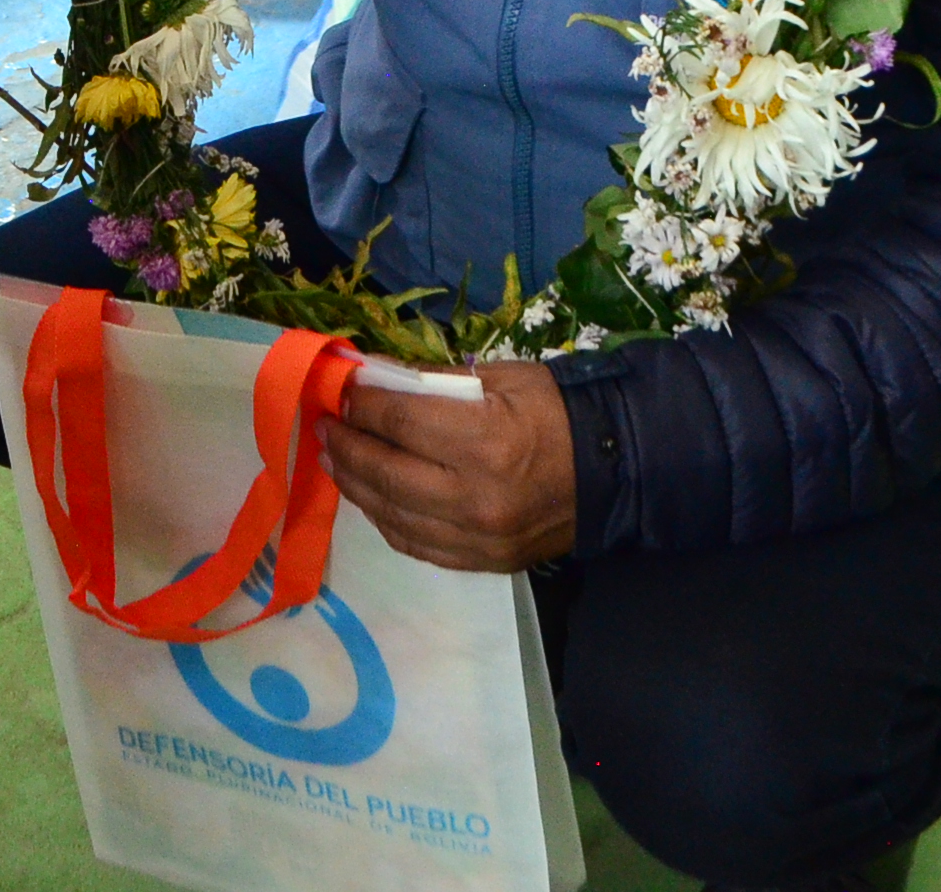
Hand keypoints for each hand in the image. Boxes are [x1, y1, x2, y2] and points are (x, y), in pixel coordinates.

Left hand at [320, 361, 576, 572]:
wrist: (615, 470)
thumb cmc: (557, 413)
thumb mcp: (501, 379)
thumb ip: (434, 383)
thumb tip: (375, 379)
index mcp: (485, 443)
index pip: (400, 424)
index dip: (362, 407)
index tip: (341, 394)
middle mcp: (476, 498)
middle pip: (386, 474)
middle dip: (347, 447)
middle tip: (324, 427)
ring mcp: (479, 538)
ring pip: (393, 515)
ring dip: (355, 486)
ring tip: (335, 460)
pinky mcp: (484, 561)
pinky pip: (417, 544)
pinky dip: (386, 519)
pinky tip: (370, 496)